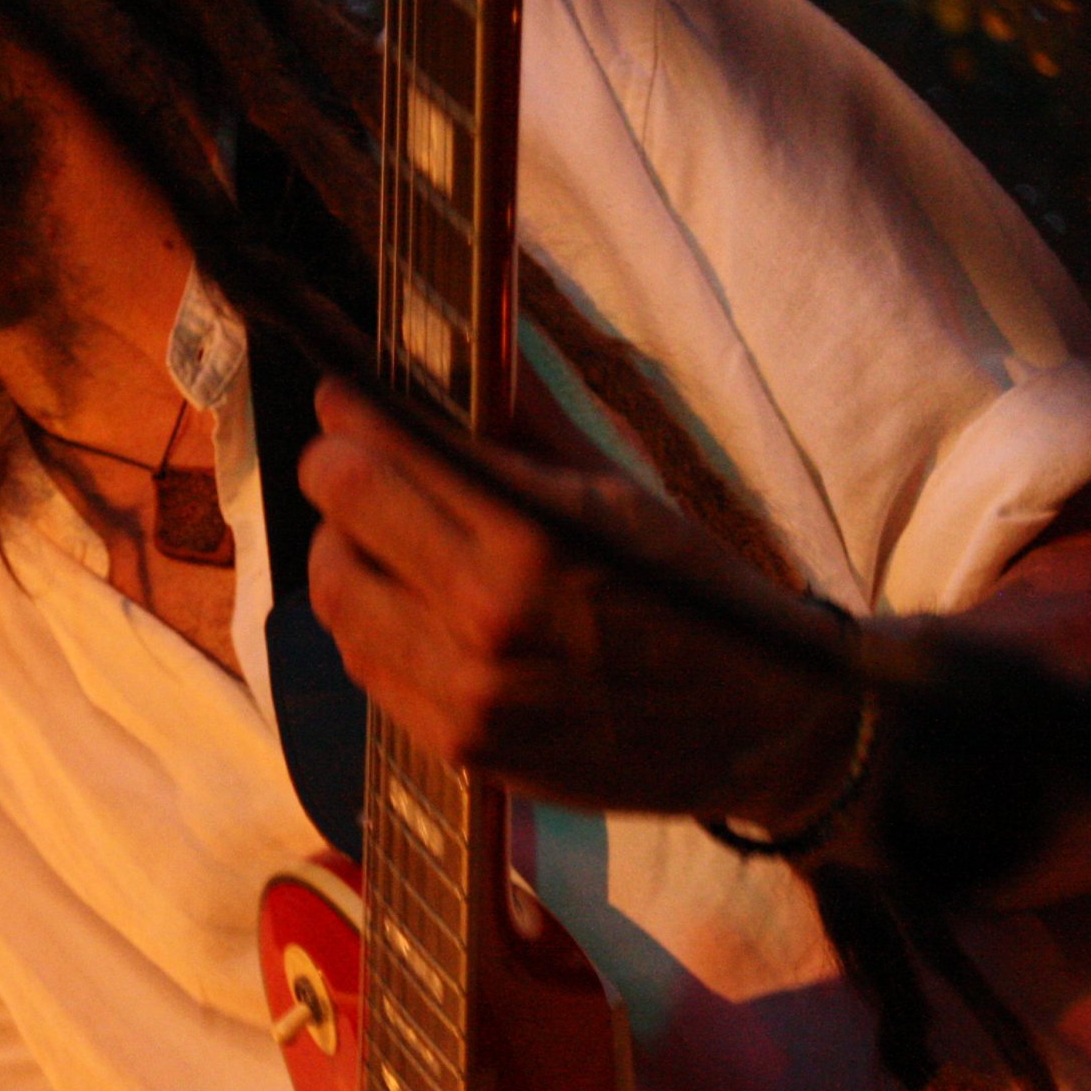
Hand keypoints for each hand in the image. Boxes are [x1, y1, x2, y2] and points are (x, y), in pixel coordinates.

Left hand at [299, 377, 855, 820]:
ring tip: (378, 532)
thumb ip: (529, 420)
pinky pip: (363, 662)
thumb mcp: (624, 492)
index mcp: (538, 538)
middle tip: (352, 456)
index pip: (388, 450)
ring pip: (335, 591)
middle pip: (341, 510)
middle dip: (337, 469)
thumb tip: (466, 345)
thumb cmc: (696, 596)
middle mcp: (490, 619)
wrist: (755, 730)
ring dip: (343, 547)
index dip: (353, 413)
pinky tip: (404, 600)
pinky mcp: (458, 745)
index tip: (347, 398)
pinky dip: (368, 619)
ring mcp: (467, 693)